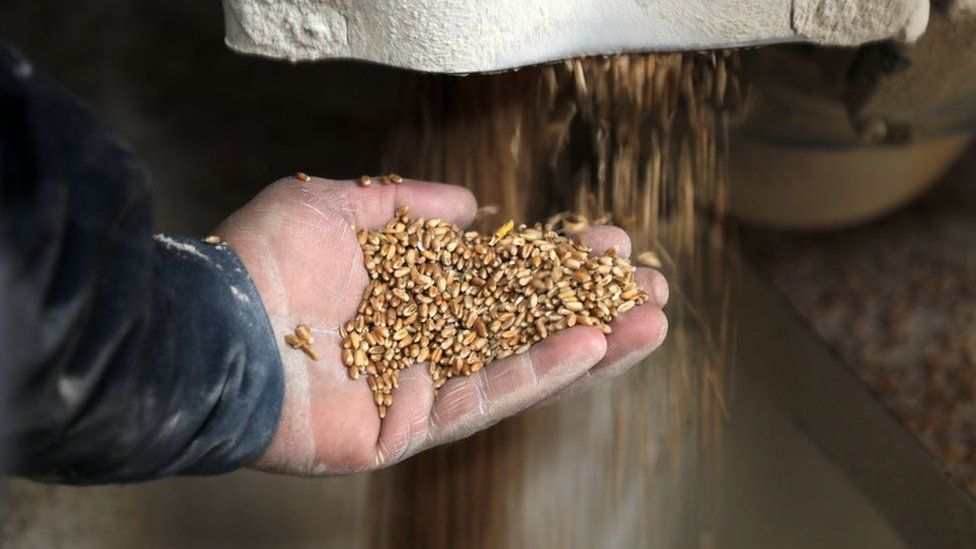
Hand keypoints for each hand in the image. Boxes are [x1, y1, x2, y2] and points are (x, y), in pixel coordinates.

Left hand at [216, 176, 668, 475]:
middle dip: (590, 305)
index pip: (501, 280)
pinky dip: (541, 373)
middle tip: (650, 284)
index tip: (608, 241)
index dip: (556, 263)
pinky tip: (593, 345)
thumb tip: (470, 206)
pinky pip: (485, 398)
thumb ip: (405, 203)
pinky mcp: (411, 429)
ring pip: (521, 366)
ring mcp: (419, 389)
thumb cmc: (262, 262)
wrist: (213, 326)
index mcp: (408, 294)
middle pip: (523, 326)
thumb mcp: (335, 204)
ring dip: (590, 345)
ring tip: (652, 320)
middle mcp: (421, 342)